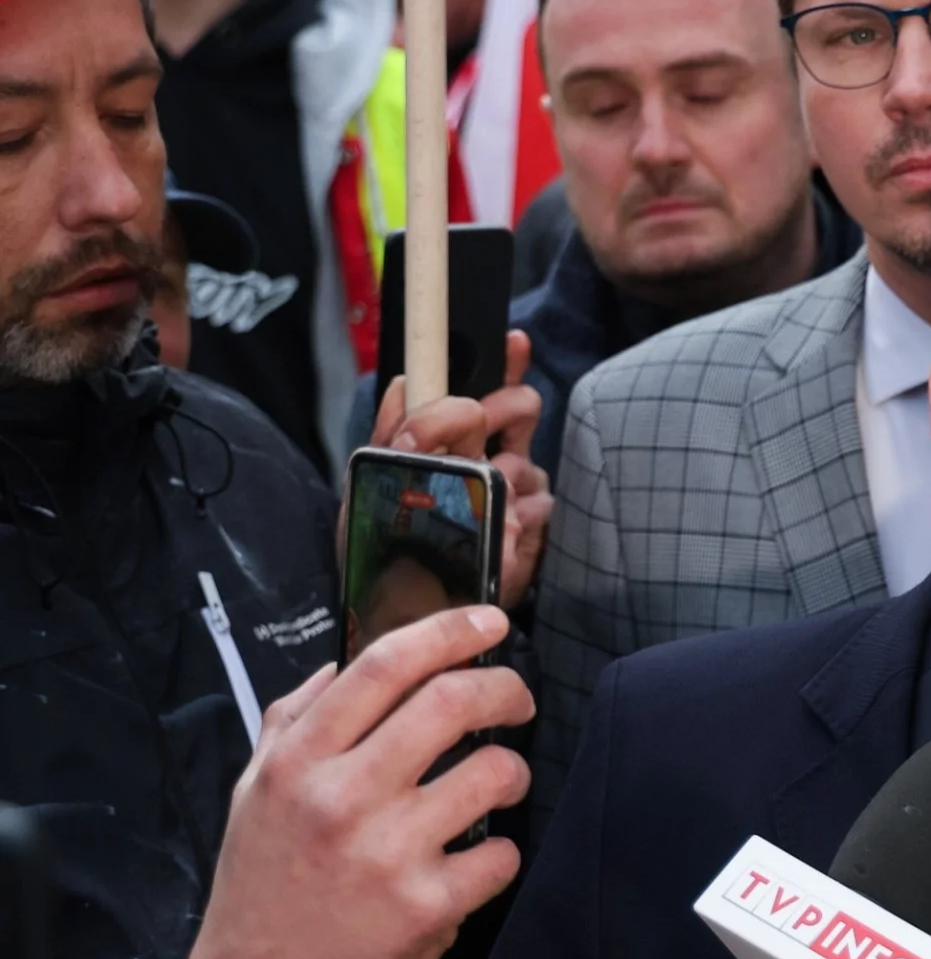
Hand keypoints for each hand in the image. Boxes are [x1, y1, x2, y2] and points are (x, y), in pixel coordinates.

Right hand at [170, 607, 533, 958]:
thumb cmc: (260, 894)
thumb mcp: (252, 797)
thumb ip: (293, 724)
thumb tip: (340, 667)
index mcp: (298, 763)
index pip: (384, 666)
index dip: (449, 630)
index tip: (491, 622)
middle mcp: (342, 798)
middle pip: (453, 702)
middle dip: (506, 690)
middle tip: (518, 702)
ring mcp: (387, 853)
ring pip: (494, 774)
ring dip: (513, 772)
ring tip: (501, 783)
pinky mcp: (427, 908)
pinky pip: (500, 854)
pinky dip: (502, 852)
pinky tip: (478, 861)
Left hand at [370, 330, 554, 609]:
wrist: (405, 616)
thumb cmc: (383, 553)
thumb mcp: (366, 490)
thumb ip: (384, 436)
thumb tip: (402, 383)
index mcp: (448, 441)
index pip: (482, 387)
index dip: (501, 360)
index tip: (511, 342)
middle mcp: (487, 457)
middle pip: (519, 406)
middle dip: (501, 410)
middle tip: (481, 430)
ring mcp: (513, 492)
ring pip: (524, 460)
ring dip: (500, 479)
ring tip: (478, 507)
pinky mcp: (529, 528)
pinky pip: (536, 507)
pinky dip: (514, 521)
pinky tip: (496, 536)